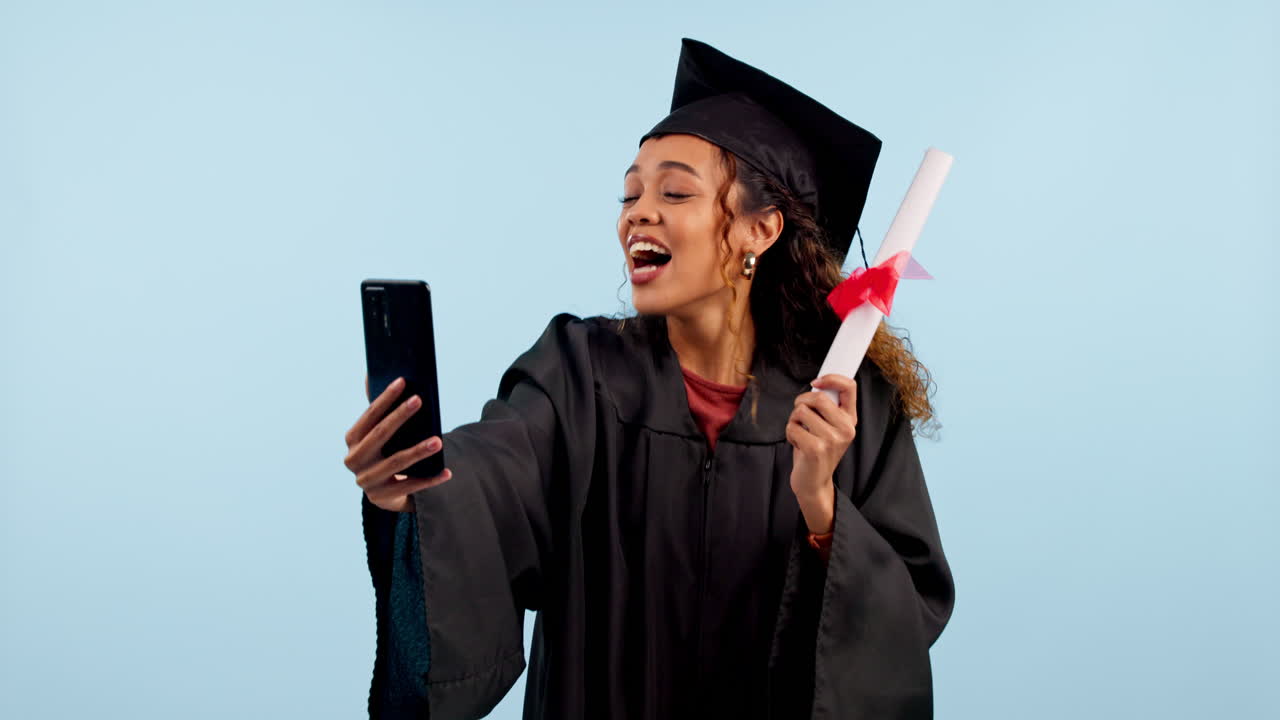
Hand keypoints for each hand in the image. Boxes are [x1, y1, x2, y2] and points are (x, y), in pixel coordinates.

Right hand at [344, 374, 451, 512]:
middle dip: (399, 417)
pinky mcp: (382, 498)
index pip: (368, 416)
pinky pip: (410, 487)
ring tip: (439, 440)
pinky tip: (447, 471)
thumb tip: (370, 373)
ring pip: (396, 463)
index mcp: (352, 440)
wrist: (382, 492)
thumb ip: (377, 409)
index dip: (384, 399)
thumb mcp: (378, 433)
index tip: (402, 381)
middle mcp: (354, 461)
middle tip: (419, 399)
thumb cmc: (384, 452)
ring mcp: (367, 481)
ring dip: (418, 451)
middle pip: (379, 436)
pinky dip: (430, 479)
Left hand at [785, 374, 857, 533]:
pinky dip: (789, 433)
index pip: (849, 387)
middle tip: (801, 417)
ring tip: (801, 434)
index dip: (831, 378)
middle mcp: (846, 429)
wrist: (813, 482)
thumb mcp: (829, 427)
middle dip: (801, 402)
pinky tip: (798, 445)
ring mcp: (832, 440)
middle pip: (818, 397)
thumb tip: (817, 384)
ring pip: (801, 411)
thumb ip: (827, 407)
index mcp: (851, 420)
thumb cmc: (817, 449)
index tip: (816, 382)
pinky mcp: (815, 449)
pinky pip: (792, 427)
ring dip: (794, 421)